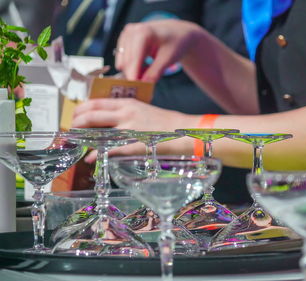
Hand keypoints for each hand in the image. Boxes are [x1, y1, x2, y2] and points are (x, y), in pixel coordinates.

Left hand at [72, 98, 194, 161]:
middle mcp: (125, 114)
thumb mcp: (145, 111)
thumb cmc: (168, 123)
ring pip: (97, 133)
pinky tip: (90, 159)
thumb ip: (128, 114)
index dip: (80, 110)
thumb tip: (111, 122)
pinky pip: (109, 150)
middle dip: (76, 124)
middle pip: (91, 116)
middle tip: (71, 131)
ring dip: (83, 140)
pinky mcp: (133, 145)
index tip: (74, 116)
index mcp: (128, 103)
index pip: (96, 103)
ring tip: (76, 145)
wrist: (186, 132)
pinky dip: (96, 155)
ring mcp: (129, 130)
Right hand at [115, 19, 199, 81]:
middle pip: (126, 61)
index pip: (133, 59)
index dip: (133, 75)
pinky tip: (144, 67)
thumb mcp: (169, 58)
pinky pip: (123, 59)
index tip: (135, 89)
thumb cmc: (175, 42)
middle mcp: (131, 31)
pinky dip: (132, 67)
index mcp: (143, 32)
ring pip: (123, 62)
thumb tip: (144, 83)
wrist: (177, 32)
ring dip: (133, 71)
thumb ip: (156, 72)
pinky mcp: (124, 40)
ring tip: (148, 74)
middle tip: (144, 87)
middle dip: (134, 75)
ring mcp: (126, 34)